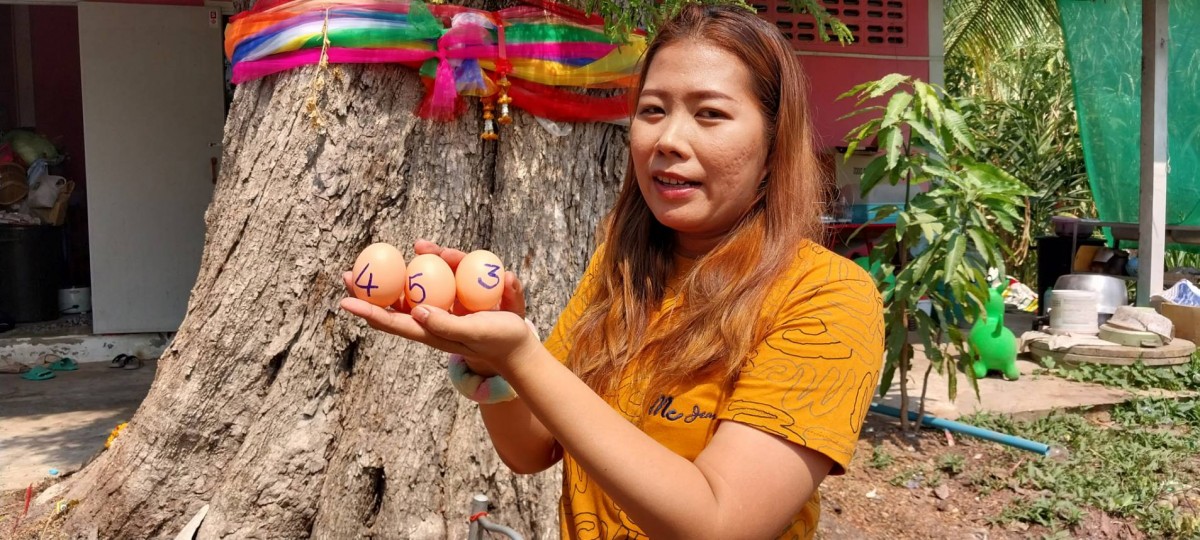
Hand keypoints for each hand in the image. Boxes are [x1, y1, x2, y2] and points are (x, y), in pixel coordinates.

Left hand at [340, 239, 532, 375]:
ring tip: (417, 245)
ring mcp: (438, 310)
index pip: (390, 321)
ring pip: (411, 288)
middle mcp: (427, 320)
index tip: (344, 300)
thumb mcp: (473, 331)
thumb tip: (417, 311)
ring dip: (405, 269)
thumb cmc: (496, 340)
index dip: (366, 310)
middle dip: (368, 289)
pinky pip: (433, 281)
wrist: (517, 346)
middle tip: (349, 272)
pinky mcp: (452, 301)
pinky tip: (430, 252)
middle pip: (390, 304)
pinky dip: (429, 266)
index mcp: (428, 331)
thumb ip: (445, 323)